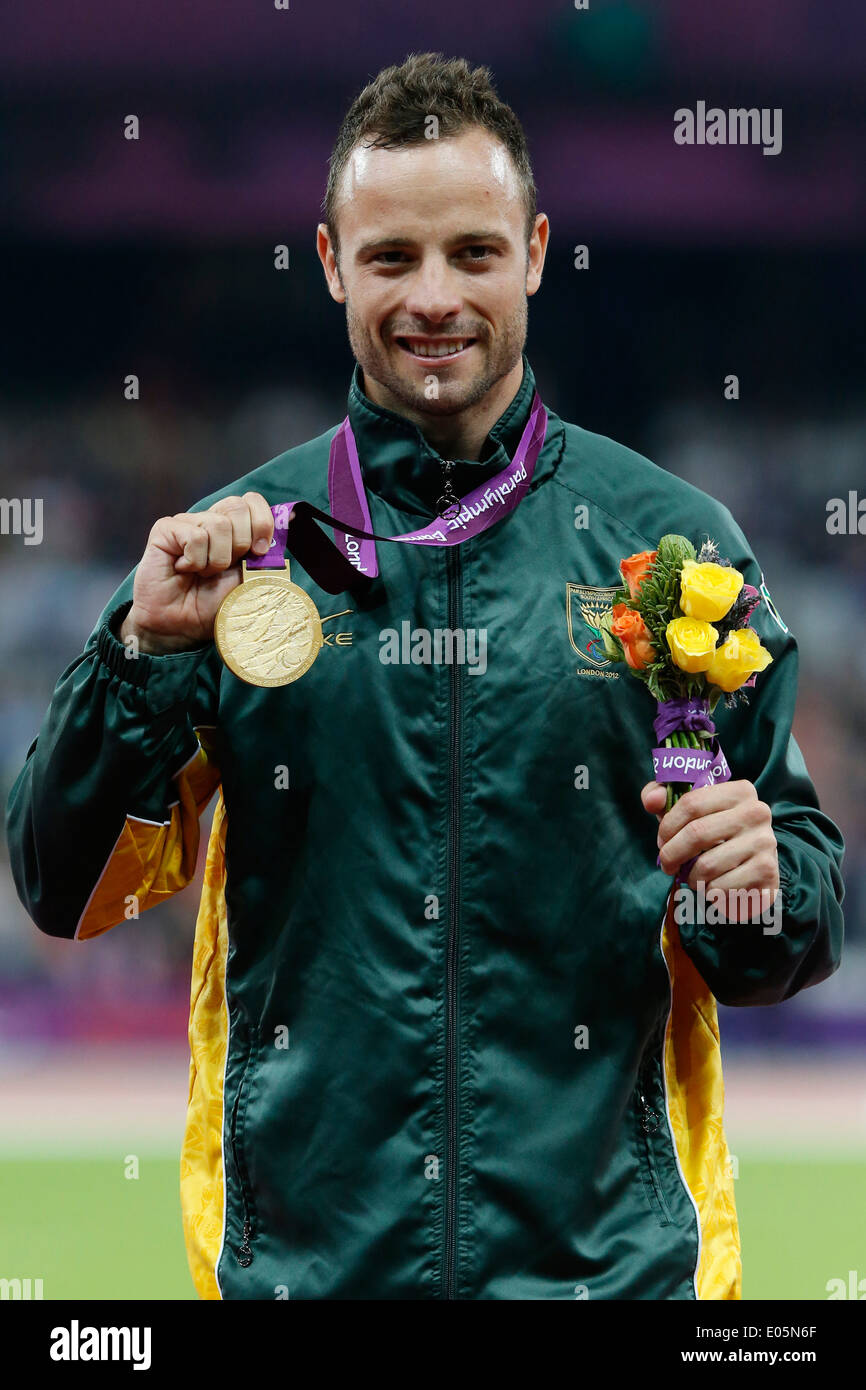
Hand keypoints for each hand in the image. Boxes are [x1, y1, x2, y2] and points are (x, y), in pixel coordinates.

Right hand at [120, 492, 275, 653]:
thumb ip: (265, 554)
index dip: (261, 523)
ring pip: (218, 524)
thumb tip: (290, 522)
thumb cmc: (213, 605)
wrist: (182, 627)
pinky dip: (195, 561)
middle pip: (238, 506)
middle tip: (224, 568)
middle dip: (240, 544)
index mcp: (232, 528)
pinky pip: (195, 536)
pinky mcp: (165, 529)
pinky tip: (184, 570)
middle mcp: (209, 520)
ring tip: (202, 573)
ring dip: (216, 559)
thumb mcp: (249, 579)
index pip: (252, 501)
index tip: (259, 552)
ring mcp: (186, 522)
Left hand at [641, 778, 779, 921]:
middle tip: (667, 865)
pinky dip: (709, 892)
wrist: (753, 873)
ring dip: (691, 877)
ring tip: (693, 877)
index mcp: (739, 791)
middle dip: (672, 854)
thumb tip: (652, 800)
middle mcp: (756, 812)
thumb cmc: (715, 838)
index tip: (661, 841)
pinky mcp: (766, 872)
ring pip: (706, 865)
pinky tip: (714, 887)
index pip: (691, 803)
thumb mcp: (690, 814)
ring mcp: (764, 842)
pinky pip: (720, 887)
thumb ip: (664, 798)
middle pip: (696, 833)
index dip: (667, 826)